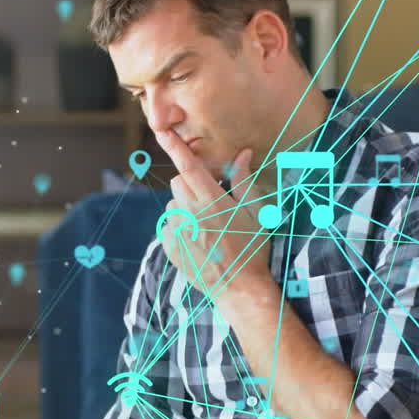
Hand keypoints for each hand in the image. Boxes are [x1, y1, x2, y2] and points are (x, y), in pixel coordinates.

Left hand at [156, 129, 273, 299]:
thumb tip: (242, 153)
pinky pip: (168, 226)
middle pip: (178, 183)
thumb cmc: (253, 248)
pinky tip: (198, 242)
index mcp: (213, 201)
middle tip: (210, 202)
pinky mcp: (169, 246)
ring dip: (185, 209)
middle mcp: (191, 213)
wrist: (239, 287)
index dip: (175, 147)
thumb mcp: (256, 212)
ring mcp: (177, 231)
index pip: (189, 167)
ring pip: (173, 206)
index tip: (162, 130)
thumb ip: (244, 181)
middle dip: (191, 186)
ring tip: (206, 229)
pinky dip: (179, 229)